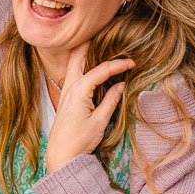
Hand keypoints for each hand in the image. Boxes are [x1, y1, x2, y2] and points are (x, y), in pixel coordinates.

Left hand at [44, 45, 134, 172]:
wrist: (61, 155)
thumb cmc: (79, 140)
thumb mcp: (100, 121)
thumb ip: (111, 100)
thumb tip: (121, 85)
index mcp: (79, 90)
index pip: (102, 69)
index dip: (119, 64)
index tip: (133, 62)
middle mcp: (70, 86)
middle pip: (79, 54)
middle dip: (94, 43)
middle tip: (110, 38)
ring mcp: (66, 90)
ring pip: (74, 62)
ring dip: (87, 52)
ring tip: (104, 47)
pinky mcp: (66, 96)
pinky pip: (74, 73)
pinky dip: (84, 65)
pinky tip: (94, 66)